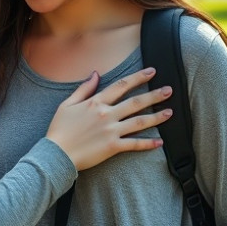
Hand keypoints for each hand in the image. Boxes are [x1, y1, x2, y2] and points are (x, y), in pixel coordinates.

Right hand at [45, 68, 171, 170]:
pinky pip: (134, 144)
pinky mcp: (112, 147)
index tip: (151, 72)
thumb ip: (84, 88)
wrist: (56, 153)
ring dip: (156, 117)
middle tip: (169, 90)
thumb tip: (95, 73)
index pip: (121, 86)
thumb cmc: (59, 129)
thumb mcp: (67, 104)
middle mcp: (106, 114)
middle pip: (135, 102)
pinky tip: (160, 142)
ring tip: (170, 112)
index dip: (138, 77)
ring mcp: (111, 131)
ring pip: (138, 122)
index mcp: (96, 102)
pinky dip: (148, 143)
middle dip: (154, 95)